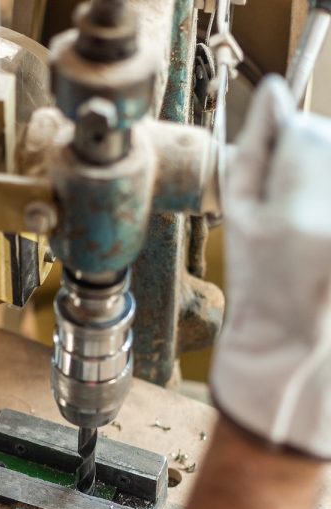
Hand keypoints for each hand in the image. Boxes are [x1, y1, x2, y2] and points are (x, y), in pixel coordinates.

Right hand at [210, 76, 330, 456]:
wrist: (293, 358)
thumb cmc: (259, 299)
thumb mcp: (240, 227)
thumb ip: (252, 157)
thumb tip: (270, 97)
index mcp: (293, 225)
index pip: (305, 135)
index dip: (290, 133)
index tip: (280, 131)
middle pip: (330, 147)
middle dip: (314, 159)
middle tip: (297, 205)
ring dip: (325, 185)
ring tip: (314, 226)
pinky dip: (327, 207)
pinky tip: (320, 235)